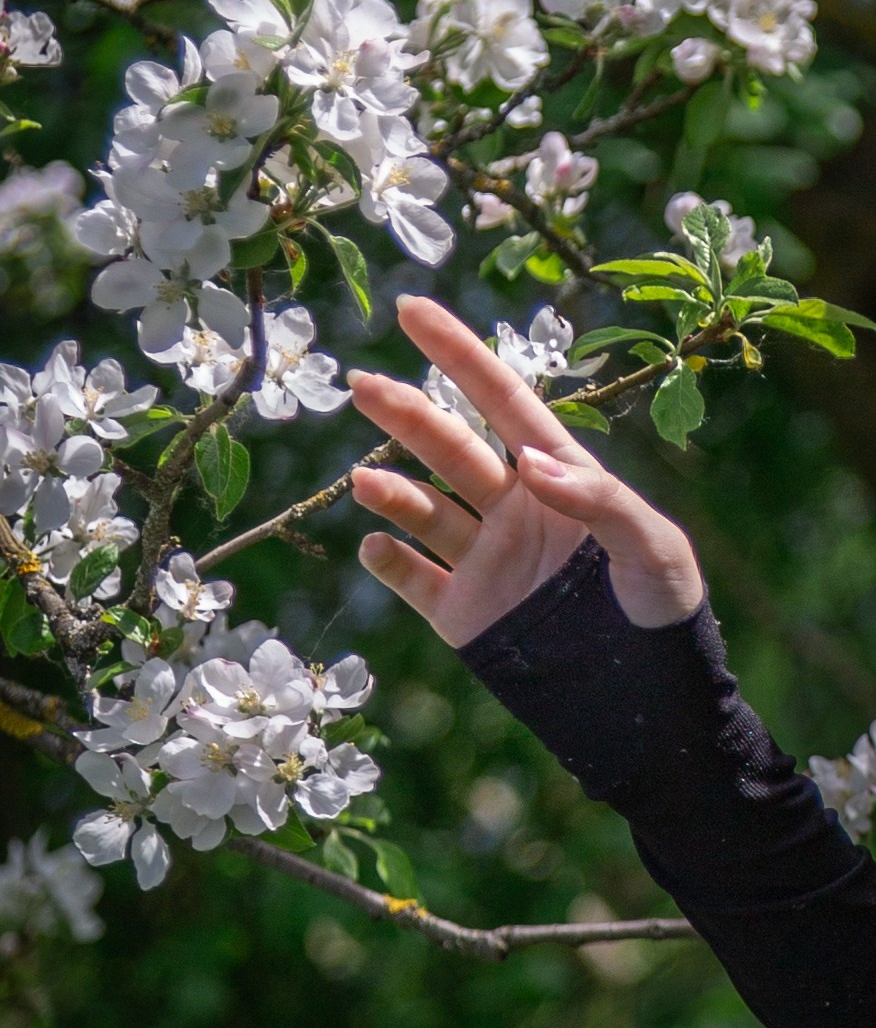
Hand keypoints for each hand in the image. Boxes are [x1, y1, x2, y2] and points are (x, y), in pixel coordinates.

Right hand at [348, 295, 703, 646]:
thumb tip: (531, 462)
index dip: (457, 351)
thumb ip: (601, 500)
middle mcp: (512, 507)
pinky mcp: (462, 614)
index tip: (412, 308)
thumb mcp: (656, 553)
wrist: (648, 720)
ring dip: (391, 490)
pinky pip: (413, 578)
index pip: (501, 400)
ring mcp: (484, 559)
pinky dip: (389, 560)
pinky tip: (375, 546)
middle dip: (404, 412)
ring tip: (365, 482)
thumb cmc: (667, 621)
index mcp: (558, 477)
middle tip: (361, 384)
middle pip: (448, 445)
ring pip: (423, 507)